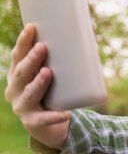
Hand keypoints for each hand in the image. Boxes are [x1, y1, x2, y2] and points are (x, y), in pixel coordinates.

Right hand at [4, 24, 70, 148]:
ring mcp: (22, 107)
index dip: (23, 42)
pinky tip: (66, 113)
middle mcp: (15, 90)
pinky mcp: (34, 123)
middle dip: (31, 60)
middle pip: (21, 73)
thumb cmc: (53, 93)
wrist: (50, 126)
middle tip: (42, 47)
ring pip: (29, 94)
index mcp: (18, 75)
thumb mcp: (54, 76)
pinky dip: (56, 115)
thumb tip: (86, 35)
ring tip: (48, 73)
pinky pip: (45, 118)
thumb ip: (61, 60)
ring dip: (38, 83)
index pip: (17, 56)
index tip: (32, 27)